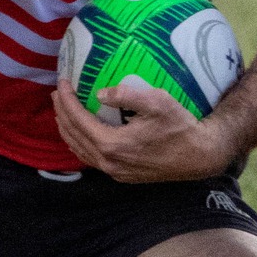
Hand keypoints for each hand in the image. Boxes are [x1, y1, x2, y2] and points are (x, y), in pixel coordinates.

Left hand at [51, 82, 234, 183]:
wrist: (199, 156)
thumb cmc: (180, 126)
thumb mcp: (157, 102)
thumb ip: (127, 95)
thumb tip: (99, 93)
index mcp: (113, 145)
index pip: (78, 120)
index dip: (66, 100)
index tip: (62, 82)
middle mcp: (109, 162)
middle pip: (73, 136)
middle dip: (61, 113)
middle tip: (57, 92)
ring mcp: (115, 172)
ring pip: (80, 150)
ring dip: (67, 129)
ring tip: (62, 110)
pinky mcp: (122, 175)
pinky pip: (91, 158)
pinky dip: (79, 143)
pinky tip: (81, 133)